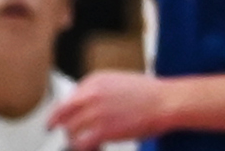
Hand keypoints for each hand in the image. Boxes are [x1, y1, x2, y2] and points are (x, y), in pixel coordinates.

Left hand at [49, 71, 169, 149]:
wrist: (164, 102)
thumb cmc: (148, 93)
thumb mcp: (118, 82)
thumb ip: (98, 91)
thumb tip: (87, 106)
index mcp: (94, 80)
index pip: (66, 99)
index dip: (62, 114)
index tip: (60, 121)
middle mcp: (90, 94)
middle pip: (62, 115)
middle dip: (65, 127)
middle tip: (68, 135)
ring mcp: (94, 112)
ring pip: (70, 131)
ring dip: (76, 139)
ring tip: (89, 142)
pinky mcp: (101, 130)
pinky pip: (80, 144)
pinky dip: (84, 148)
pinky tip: (96, 147)